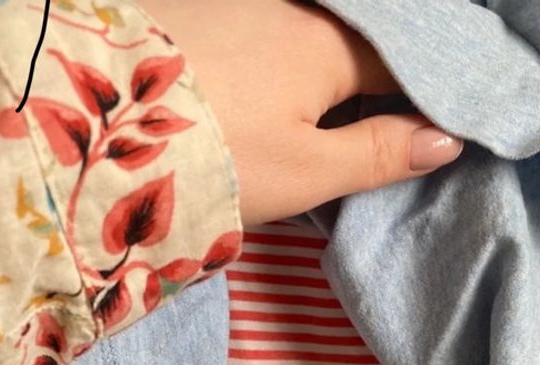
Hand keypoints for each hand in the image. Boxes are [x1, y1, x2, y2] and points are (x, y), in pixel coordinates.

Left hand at [138, 0, 462, 226]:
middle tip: (395, 117)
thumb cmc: (215, 161)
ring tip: (337, 107)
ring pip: (313, 28)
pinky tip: (277, 88)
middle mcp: (291, 7)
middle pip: (359, 40)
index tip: (443, 127)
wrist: (91, 131)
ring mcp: (242, 3)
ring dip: (334, 62)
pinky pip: (270, 25)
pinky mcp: (200, 10)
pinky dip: (289, 52)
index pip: (404, 64)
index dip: (429, 96)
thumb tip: (447, 139)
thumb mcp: (305, 172)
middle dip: (384, 75)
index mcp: (327, 45)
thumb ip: (378, 153)